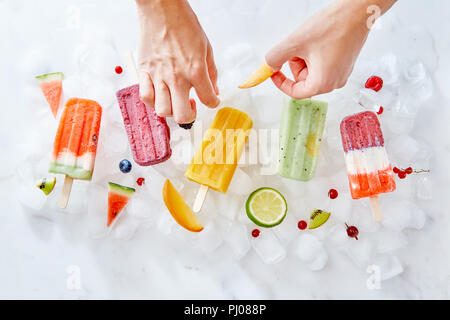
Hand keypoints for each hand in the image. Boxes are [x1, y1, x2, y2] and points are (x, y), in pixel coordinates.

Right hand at [136, 0, 219, 123]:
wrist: (162, 9)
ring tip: (175, 100)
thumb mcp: (207, 48)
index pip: (208, 100)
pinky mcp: (145, 72)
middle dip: (190, 116)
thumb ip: (211, 73)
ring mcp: (158, 76)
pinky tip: (160, 94)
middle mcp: (177, 77)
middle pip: (182, 115)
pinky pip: (145, 97)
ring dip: (171, 110)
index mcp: (195, 70)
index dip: (213, 103)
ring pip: (162, 110)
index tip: (212, 100)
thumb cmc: (184, 24)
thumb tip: (214, 90)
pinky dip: (153, 101)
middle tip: (191, 106)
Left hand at [265, 0, 396, 98]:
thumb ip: (276, 58)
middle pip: (303, 80)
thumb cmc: (333, 26)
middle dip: (295, 64)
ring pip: (312, 71)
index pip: (295, 93)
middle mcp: (335, 82)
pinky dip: (314, 54)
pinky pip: (322, 63)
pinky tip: (319, 39)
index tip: (273, 72)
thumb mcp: (295, 42)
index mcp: (323, 83)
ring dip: (304, 57)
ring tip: (310, 40)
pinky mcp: (344, 63)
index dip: (281, 82)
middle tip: (297, 46)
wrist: (358, 10)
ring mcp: (341, 73)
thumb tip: (268, 66)